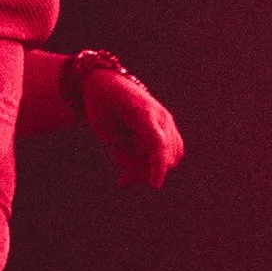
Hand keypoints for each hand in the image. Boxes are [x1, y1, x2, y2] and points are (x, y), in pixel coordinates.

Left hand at [85, 66, 184, 190]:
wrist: (109, 83)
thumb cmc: (102, 106)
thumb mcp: (103, 130)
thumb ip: (120, 154)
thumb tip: (130, 181)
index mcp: (141, 111)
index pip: (156, 143)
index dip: (157, 166)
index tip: (154, 187)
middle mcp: (161, 116)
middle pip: (163, 156)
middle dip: (145, 171)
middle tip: (123, 178)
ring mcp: (168, 121)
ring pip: (169, 158)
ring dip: (149, 168)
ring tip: (125, 168)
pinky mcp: (169, 128)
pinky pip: (169, 154)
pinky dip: (154, 163)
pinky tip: (134, 164)